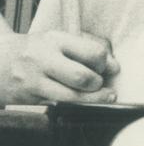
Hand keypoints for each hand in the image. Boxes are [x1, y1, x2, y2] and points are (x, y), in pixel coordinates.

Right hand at [0, 28, 118, 105]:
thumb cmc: (32, 50)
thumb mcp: (55, 41)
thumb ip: (85, 49)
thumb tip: (114, 67)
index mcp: (54, 40)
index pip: (93, 52)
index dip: (106, 63)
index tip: (109, 68)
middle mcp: (42, 59)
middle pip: (83, 77)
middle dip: (98, 84)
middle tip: (100, 84)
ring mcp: (33, 80)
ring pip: (72, 96)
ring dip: (92, 99)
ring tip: (100, 96)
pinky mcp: (27, 98)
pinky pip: (58, 105)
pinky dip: (73, 104)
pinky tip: (77, 101)